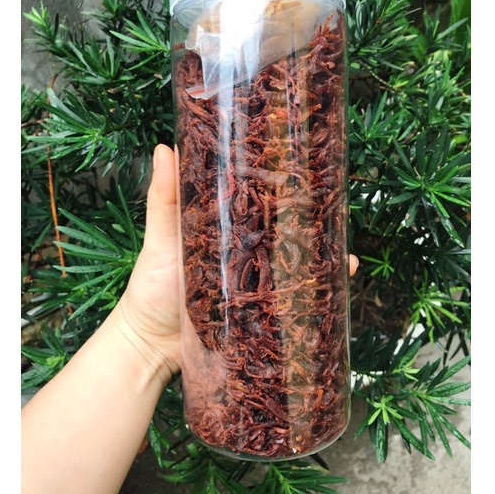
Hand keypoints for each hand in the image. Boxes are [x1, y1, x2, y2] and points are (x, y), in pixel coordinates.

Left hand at [115, 143, 359, 381]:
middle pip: (281, 232)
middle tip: (333, 208)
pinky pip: (293, 299)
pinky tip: (338, 281)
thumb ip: (163, 199)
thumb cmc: (151, 287)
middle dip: (308, 222)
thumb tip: (165, 147)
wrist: (151, 345)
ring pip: (293, 263)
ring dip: (320, 255)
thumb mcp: (161, 239)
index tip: (301, 167)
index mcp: (224, 230)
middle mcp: (244, 252)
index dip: (277, 187)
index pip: (256, 203)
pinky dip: (318, 290)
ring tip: (343, 248)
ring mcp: (255, 281)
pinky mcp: (261, 309)